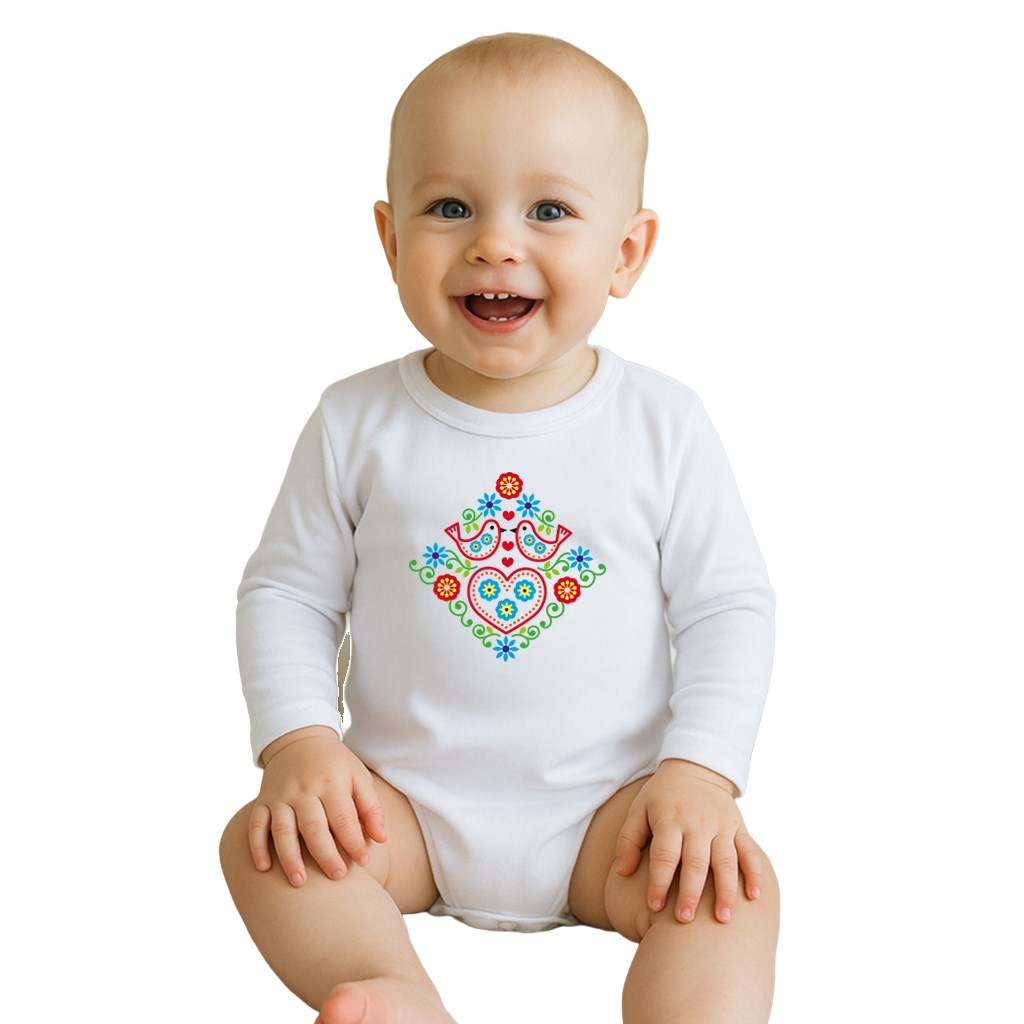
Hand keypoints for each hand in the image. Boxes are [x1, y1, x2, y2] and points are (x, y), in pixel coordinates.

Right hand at [248, 726, 386, 886]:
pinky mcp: (263, 801)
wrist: (299, 739)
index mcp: (331, 783)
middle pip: (313, 827)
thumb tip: (381, 839)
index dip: (354, 842)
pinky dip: (257, 847)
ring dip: (289, 857)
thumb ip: (370, 807)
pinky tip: (265, 868)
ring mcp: (280, 796)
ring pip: (282, 830)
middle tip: (337, 877)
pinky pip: (256, 825)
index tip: (364, 862)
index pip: (343, 818)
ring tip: (300, 883)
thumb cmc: (335, 765)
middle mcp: (303, 790)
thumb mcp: (358, 777)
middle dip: (325, 855)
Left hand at [615, 759, 765, 923]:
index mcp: (670, 819)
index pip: (665, 855)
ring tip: (723, 919)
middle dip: (691, 893)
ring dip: (725, 890)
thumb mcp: (639, 810)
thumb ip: (629, 840)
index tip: (654, 906)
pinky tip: (755, 896)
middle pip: (696, 862)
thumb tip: (622, 872)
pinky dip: (755, 873)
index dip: (659, 881)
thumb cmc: (662, 796)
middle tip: (685, 920)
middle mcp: (697, 823)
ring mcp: (721, 825)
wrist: (695, 768)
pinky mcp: (738, 827)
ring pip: (726, 861)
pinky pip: (749, 851)